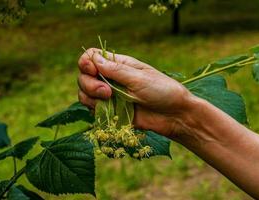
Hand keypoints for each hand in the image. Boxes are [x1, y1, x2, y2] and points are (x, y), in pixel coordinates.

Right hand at [77, 48, 196, 137]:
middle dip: (89, 84)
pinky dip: (95, 110)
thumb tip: (93, 58)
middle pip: (84, 76)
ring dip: (91, 97)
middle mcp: (111, 78)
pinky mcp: (111, 111)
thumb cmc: (162, 91)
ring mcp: (110, 95)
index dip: (86, 63)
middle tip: (108, 92)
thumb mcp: (140, 78)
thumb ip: (115, 70)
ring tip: (110, 101)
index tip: (93, 71)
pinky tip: (109, 112)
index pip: (91, 57)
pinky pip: (93, 109)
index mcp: (119, 65)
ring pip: (85, 93)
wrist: (174, 116)